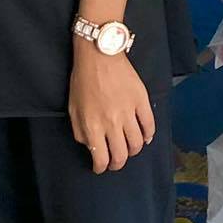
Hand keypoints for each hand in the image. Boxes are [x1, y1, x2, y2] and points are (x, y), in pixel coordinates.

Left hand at [69, 49, 154, 173]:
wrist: (99, 54)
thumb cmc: (83, 80)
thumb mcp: (73, 110)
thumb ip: (80, 132)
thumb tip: (92, 146)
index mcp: (93, 125)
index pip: (102, 158)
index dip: (102, 167)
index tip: (101, 166)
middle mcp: (112, 122)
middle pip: (122, 155)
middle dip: (118, 164)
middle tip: (116, 162)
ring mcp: (129, 112)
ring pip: (137, 143)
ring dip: (133, 151)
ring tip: (129, 149)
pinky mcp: (141, 100)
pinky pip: (149, 125)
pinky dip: (148, 135)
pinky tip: (144, 137)